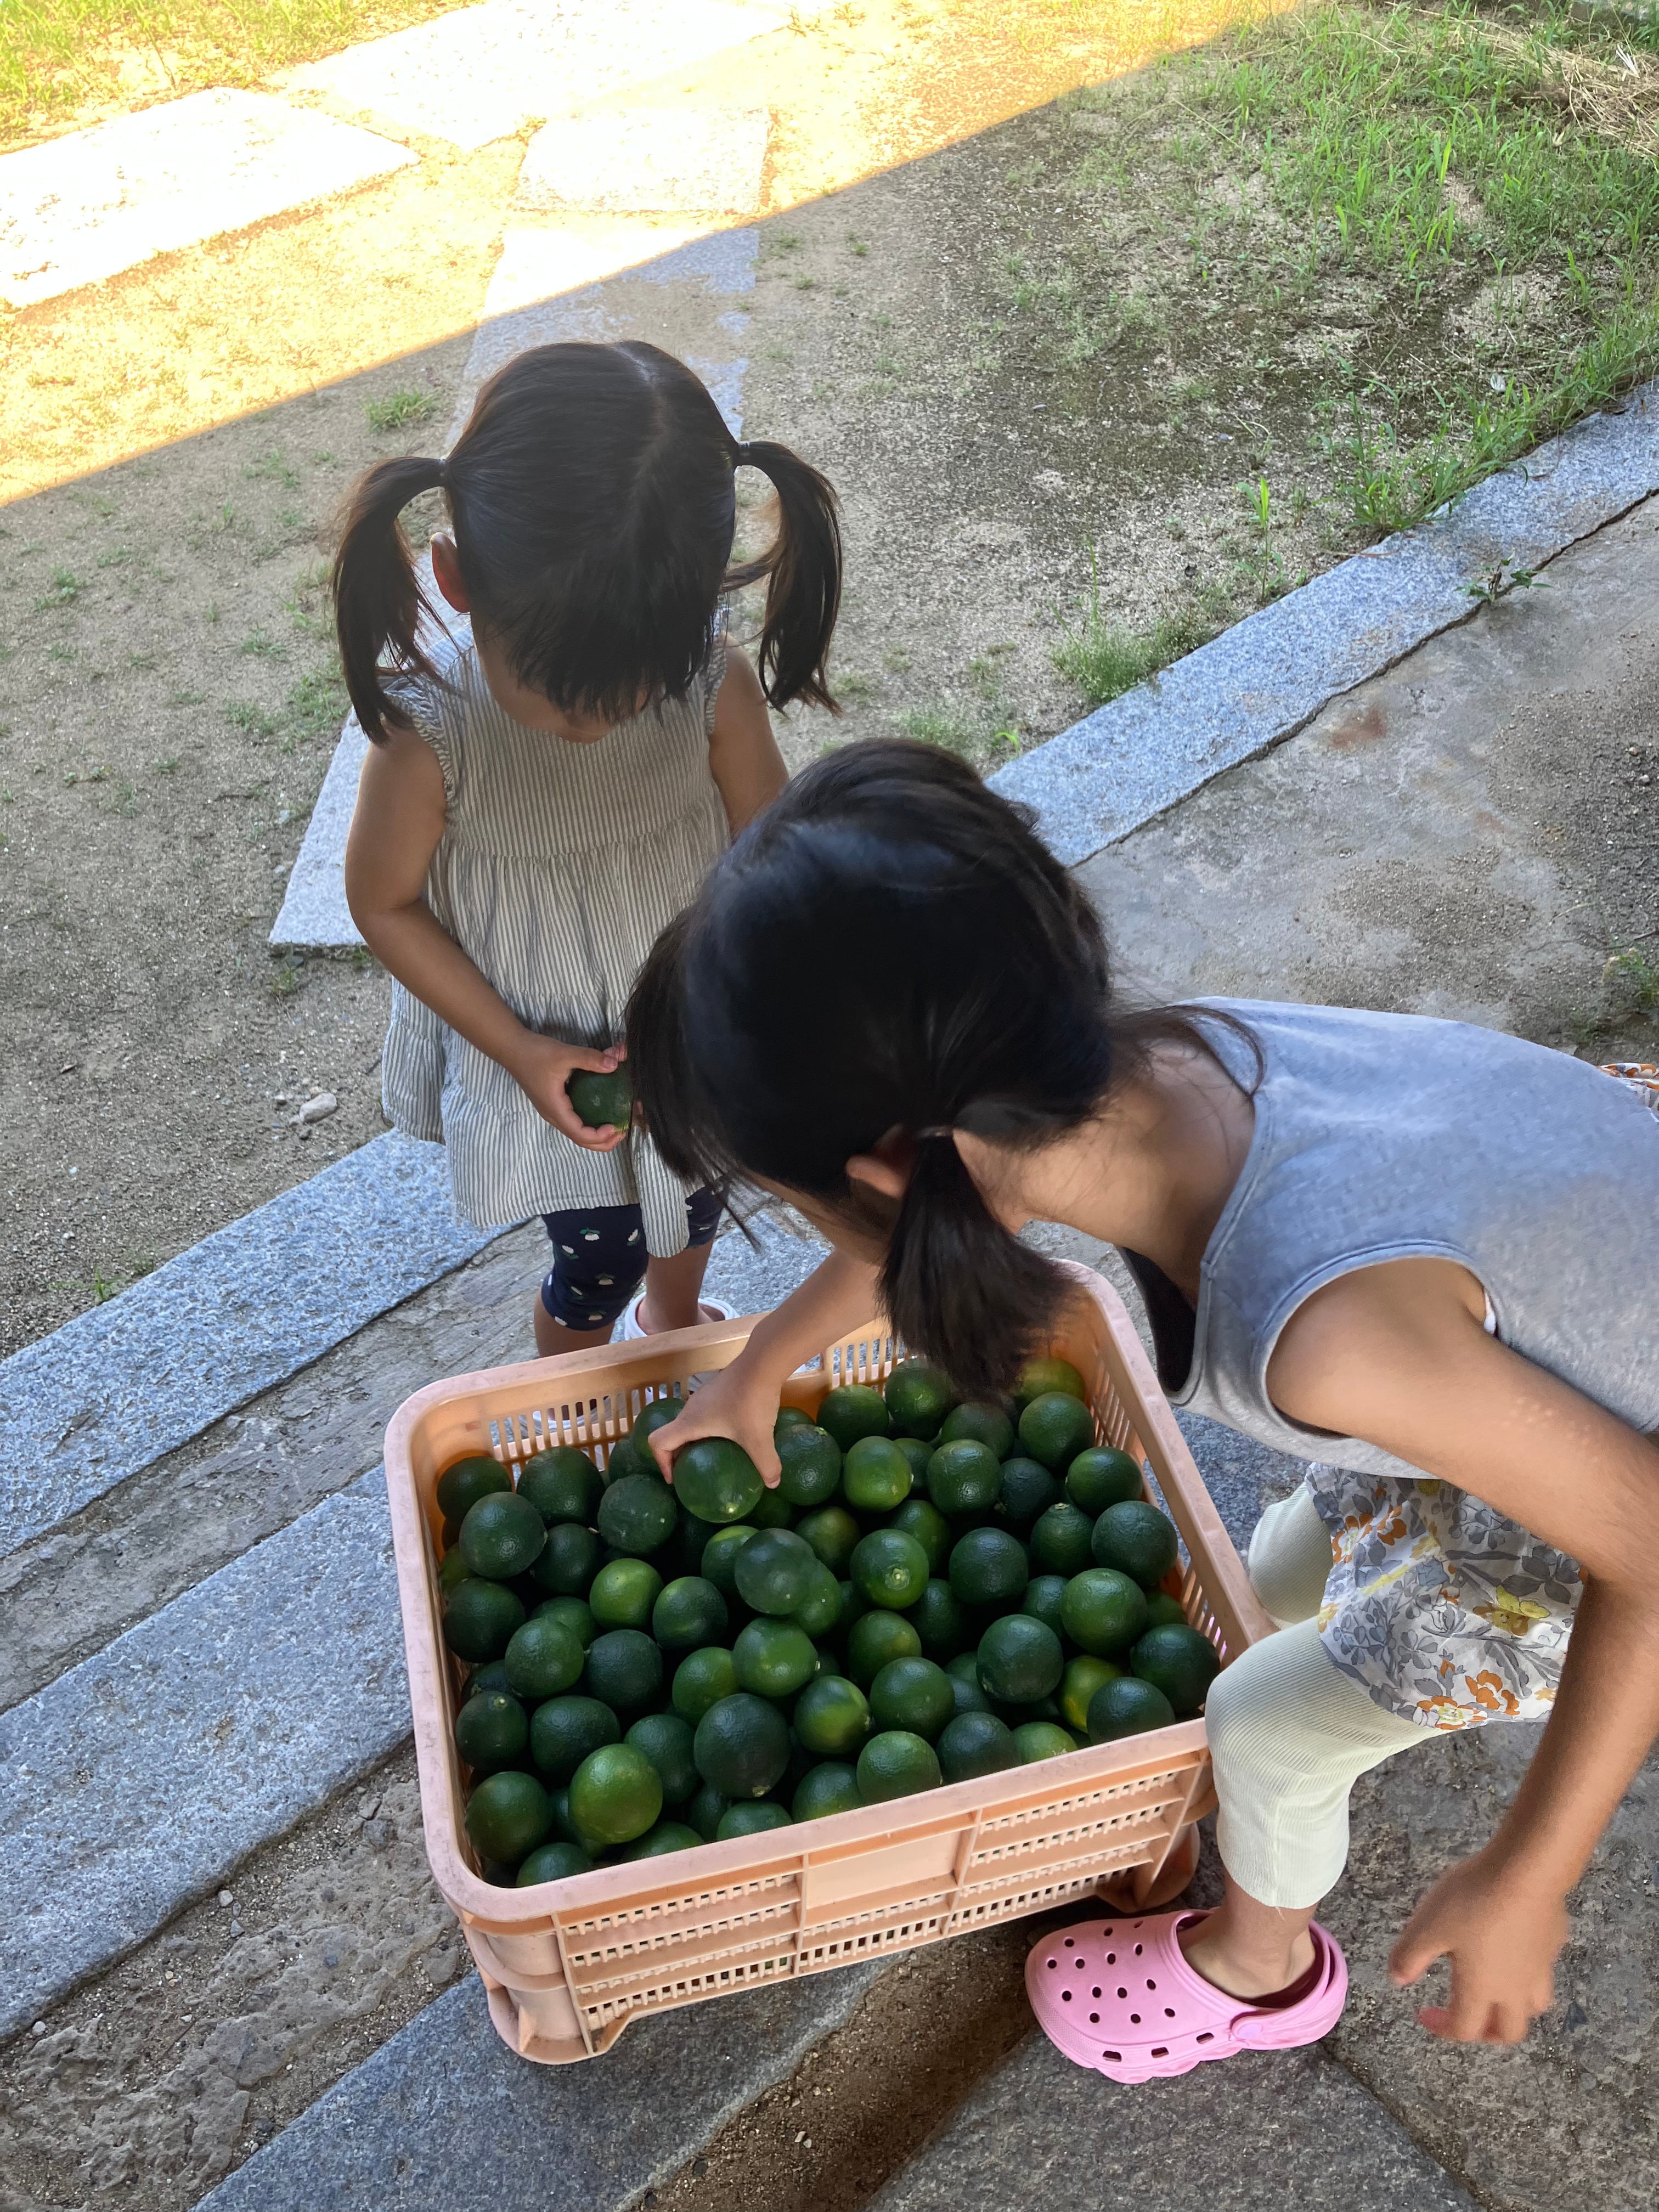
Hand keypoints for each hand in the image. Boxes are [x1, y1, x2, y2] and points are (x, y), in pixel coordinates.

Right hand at [510, 1033, 628, 1150]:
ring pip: (575, 1132)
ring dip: (596, 1135)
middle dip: (602, 1142)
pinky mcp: (553, 1104)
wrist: (512, 1048)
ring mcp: (551, 1111)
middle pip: (579, 1139)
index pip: (579, 1134)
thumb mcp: (564, 1054)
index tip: (616, 1126)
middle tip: (622, 1131)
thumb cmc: (535, 1053)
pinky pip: (572, 1122)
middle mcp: (553, 1115)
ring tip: (615, 1126)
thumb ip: (589, 1059)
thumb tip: (614, 1064)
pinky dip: (588, 1124)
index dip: (599, 1136)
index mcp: (555, 1109)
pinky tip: (600, 1113)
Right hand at [647, 1356, 784, 1487]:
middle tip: (694, 1473)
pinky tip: (734, 1435)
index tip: (675, 1478)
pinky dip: (710, 1429)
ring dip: (694, 1441)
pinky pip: (705, 1415)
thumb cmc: (752, 1402)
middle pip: (673, 1435)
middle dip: (679, 1456)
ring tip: (714, 1457)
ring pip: (690, 1423)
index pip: (658, 1442)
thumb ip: (766, 1465)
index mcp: (690, 1422)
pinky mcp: (718, 1390)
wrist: (763, 1362)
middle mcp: (691, 1409)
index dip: (661, 1463)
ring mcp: (704, 1397)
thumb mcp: (759, 1440)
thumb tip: (773, 1484)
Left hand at [1388, 1845, 1569, 2043]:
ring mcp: (1540, 1968)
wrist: (1527, 1871)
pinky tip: (1515, 1953)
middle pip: (1508, 2032)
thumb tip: (1398, 1981)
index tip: (1424, 2014)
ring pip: (1533, 2007)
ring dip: (1513, 2010)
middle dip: (1485, 2034)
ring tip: (1495, 1993)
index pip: (1465, 2029)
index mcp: (1481, 1990)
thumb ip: (1410, 1956)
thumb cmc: (1472, 1902)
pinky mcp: (1554, 1943)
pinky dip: (1528, 1976)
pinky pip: (1542, 1972)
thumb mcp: (1428, 1926)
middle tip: (1466, 2018)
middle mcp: (1515, 1989)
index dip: (1442, 2029)